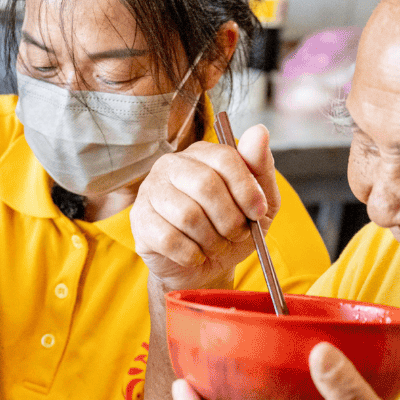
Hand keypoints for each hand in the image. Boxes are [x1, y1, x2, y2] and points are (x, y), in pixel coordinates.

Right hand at [131, 124, 279, 291]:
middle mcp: (171, 165)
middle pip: (205, 184)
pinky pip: (169, 238)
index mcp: (201, 154)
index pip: (224, 158)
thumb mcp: (257, 204)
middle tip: (235, 234)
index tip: (258, 212)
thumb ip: (260, 168)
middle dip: (229, 219)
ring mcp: (150, 191)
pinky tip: (195, 254)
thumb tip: (260, 130)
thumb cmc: (230, 231)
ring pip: (187, 215)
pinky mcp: (139, 220)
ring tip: (215, 245)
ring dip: (211, 240)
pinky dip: (191, 254)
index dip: (246, 188)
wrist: (203, 269)